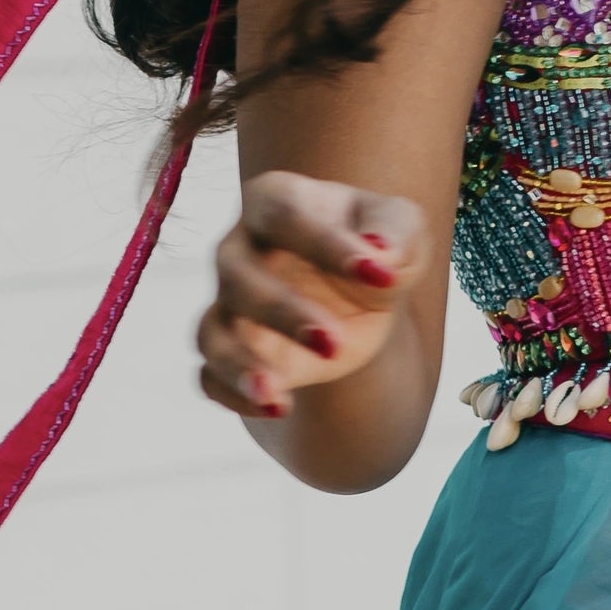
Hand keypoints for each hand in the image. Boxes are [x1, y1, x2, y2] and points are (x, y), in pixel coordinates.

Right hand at [198, 169, 422, 423]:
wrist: (361, 297)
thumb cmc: (376, 247)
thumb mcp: (400, 229)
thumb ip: (394, 231)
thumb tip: (378, 252)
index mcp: (276, 202)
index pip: (285, 217)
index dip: (326, 245)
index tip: (379, 275)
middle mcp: (239, 249)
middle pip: (237, 277)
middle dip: (281, 311)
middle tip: (333, 343)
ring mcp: (228, 303)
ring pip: (211, 332)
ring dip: (240, 364)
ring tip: (276, 396)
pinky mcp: (230, 351)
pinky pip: (210, 376)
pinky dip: (233, 395)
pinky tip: (276, 408)